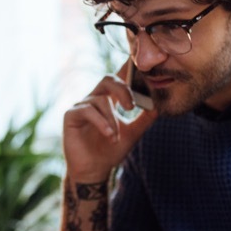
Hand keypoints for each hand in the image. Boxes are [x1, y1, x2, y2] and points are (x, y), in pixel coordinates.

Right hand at [62, 65, 157, 183]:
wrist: (94, 170)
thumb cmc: (111, 151)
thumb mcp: (133, 133)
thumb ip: (145, 119)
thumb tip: (160, 105)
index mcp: (109, 99)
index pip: (119, 78)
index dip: (127, 67)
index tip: (138, 60)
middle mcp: (94, 99)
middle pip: (108, 80)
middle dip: (123, 90)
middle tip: (132, 107)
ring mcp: (82, 106)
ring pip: (100, 99)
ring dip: (112, 119)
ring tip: (116, 137)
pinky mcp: (71, 115)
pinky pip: (88, 111)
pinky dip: (102, 122)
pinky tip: (110, 135)